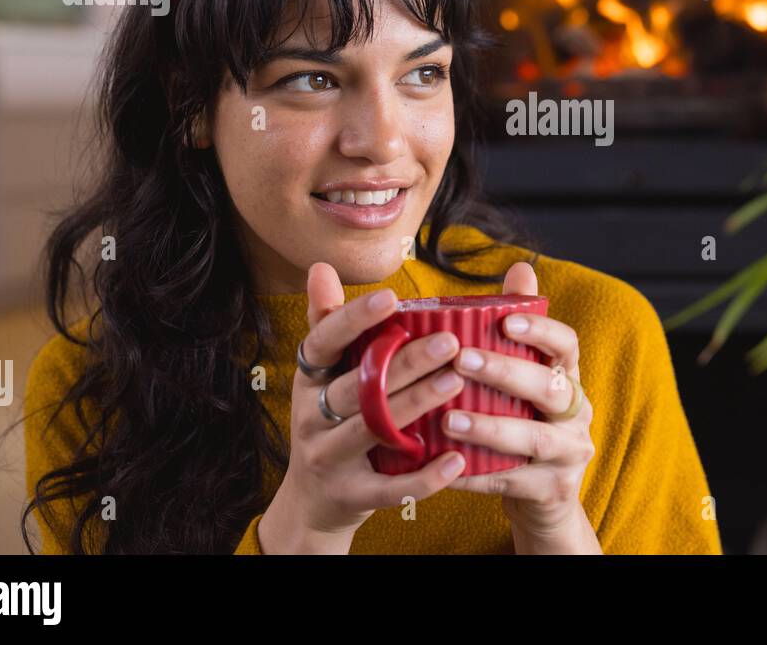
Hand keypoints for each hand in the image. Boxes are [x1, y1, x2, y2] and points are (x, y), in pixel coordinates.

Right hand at [257, 263, 467, 553]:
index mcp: (309, 380)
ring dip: (415, 405)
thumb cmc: (329, 421)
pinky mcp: (352, 496)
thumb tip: (319, 267)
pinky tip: (457, 459)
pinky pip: (390, 488)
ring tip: (456, 382)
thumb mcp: (321, 374)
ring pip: (373, 430)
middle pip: (358, 387)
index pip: (323, 343)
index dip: (353, 319)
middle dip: (404, 364)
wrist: (314, 501)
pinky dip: (424, 476)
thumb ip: (327, 323)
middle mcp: (312, 417)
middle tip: (451, 342)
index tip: (391, 297)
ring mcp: (330, 458)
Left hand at [442, 261, 600, 551]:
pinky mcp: (553, 490)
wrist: (544, 499)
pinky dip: (476, 475)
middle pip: (550, 389)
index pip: (567, 345)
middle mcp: (577, 412)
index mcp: (568, 378)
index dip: (541, 331)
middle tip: (460, 361)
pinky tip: (444, 467)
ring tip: (448, 419)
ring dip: (490, 428)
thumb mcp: (525, 377)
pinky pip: (512, 481)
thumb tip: (519, 267)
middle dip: (506, 372)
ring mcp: (570, 453)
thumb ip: (521, 327)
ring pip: (535, 438)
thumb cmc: (523, 422)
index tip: (506, 320)